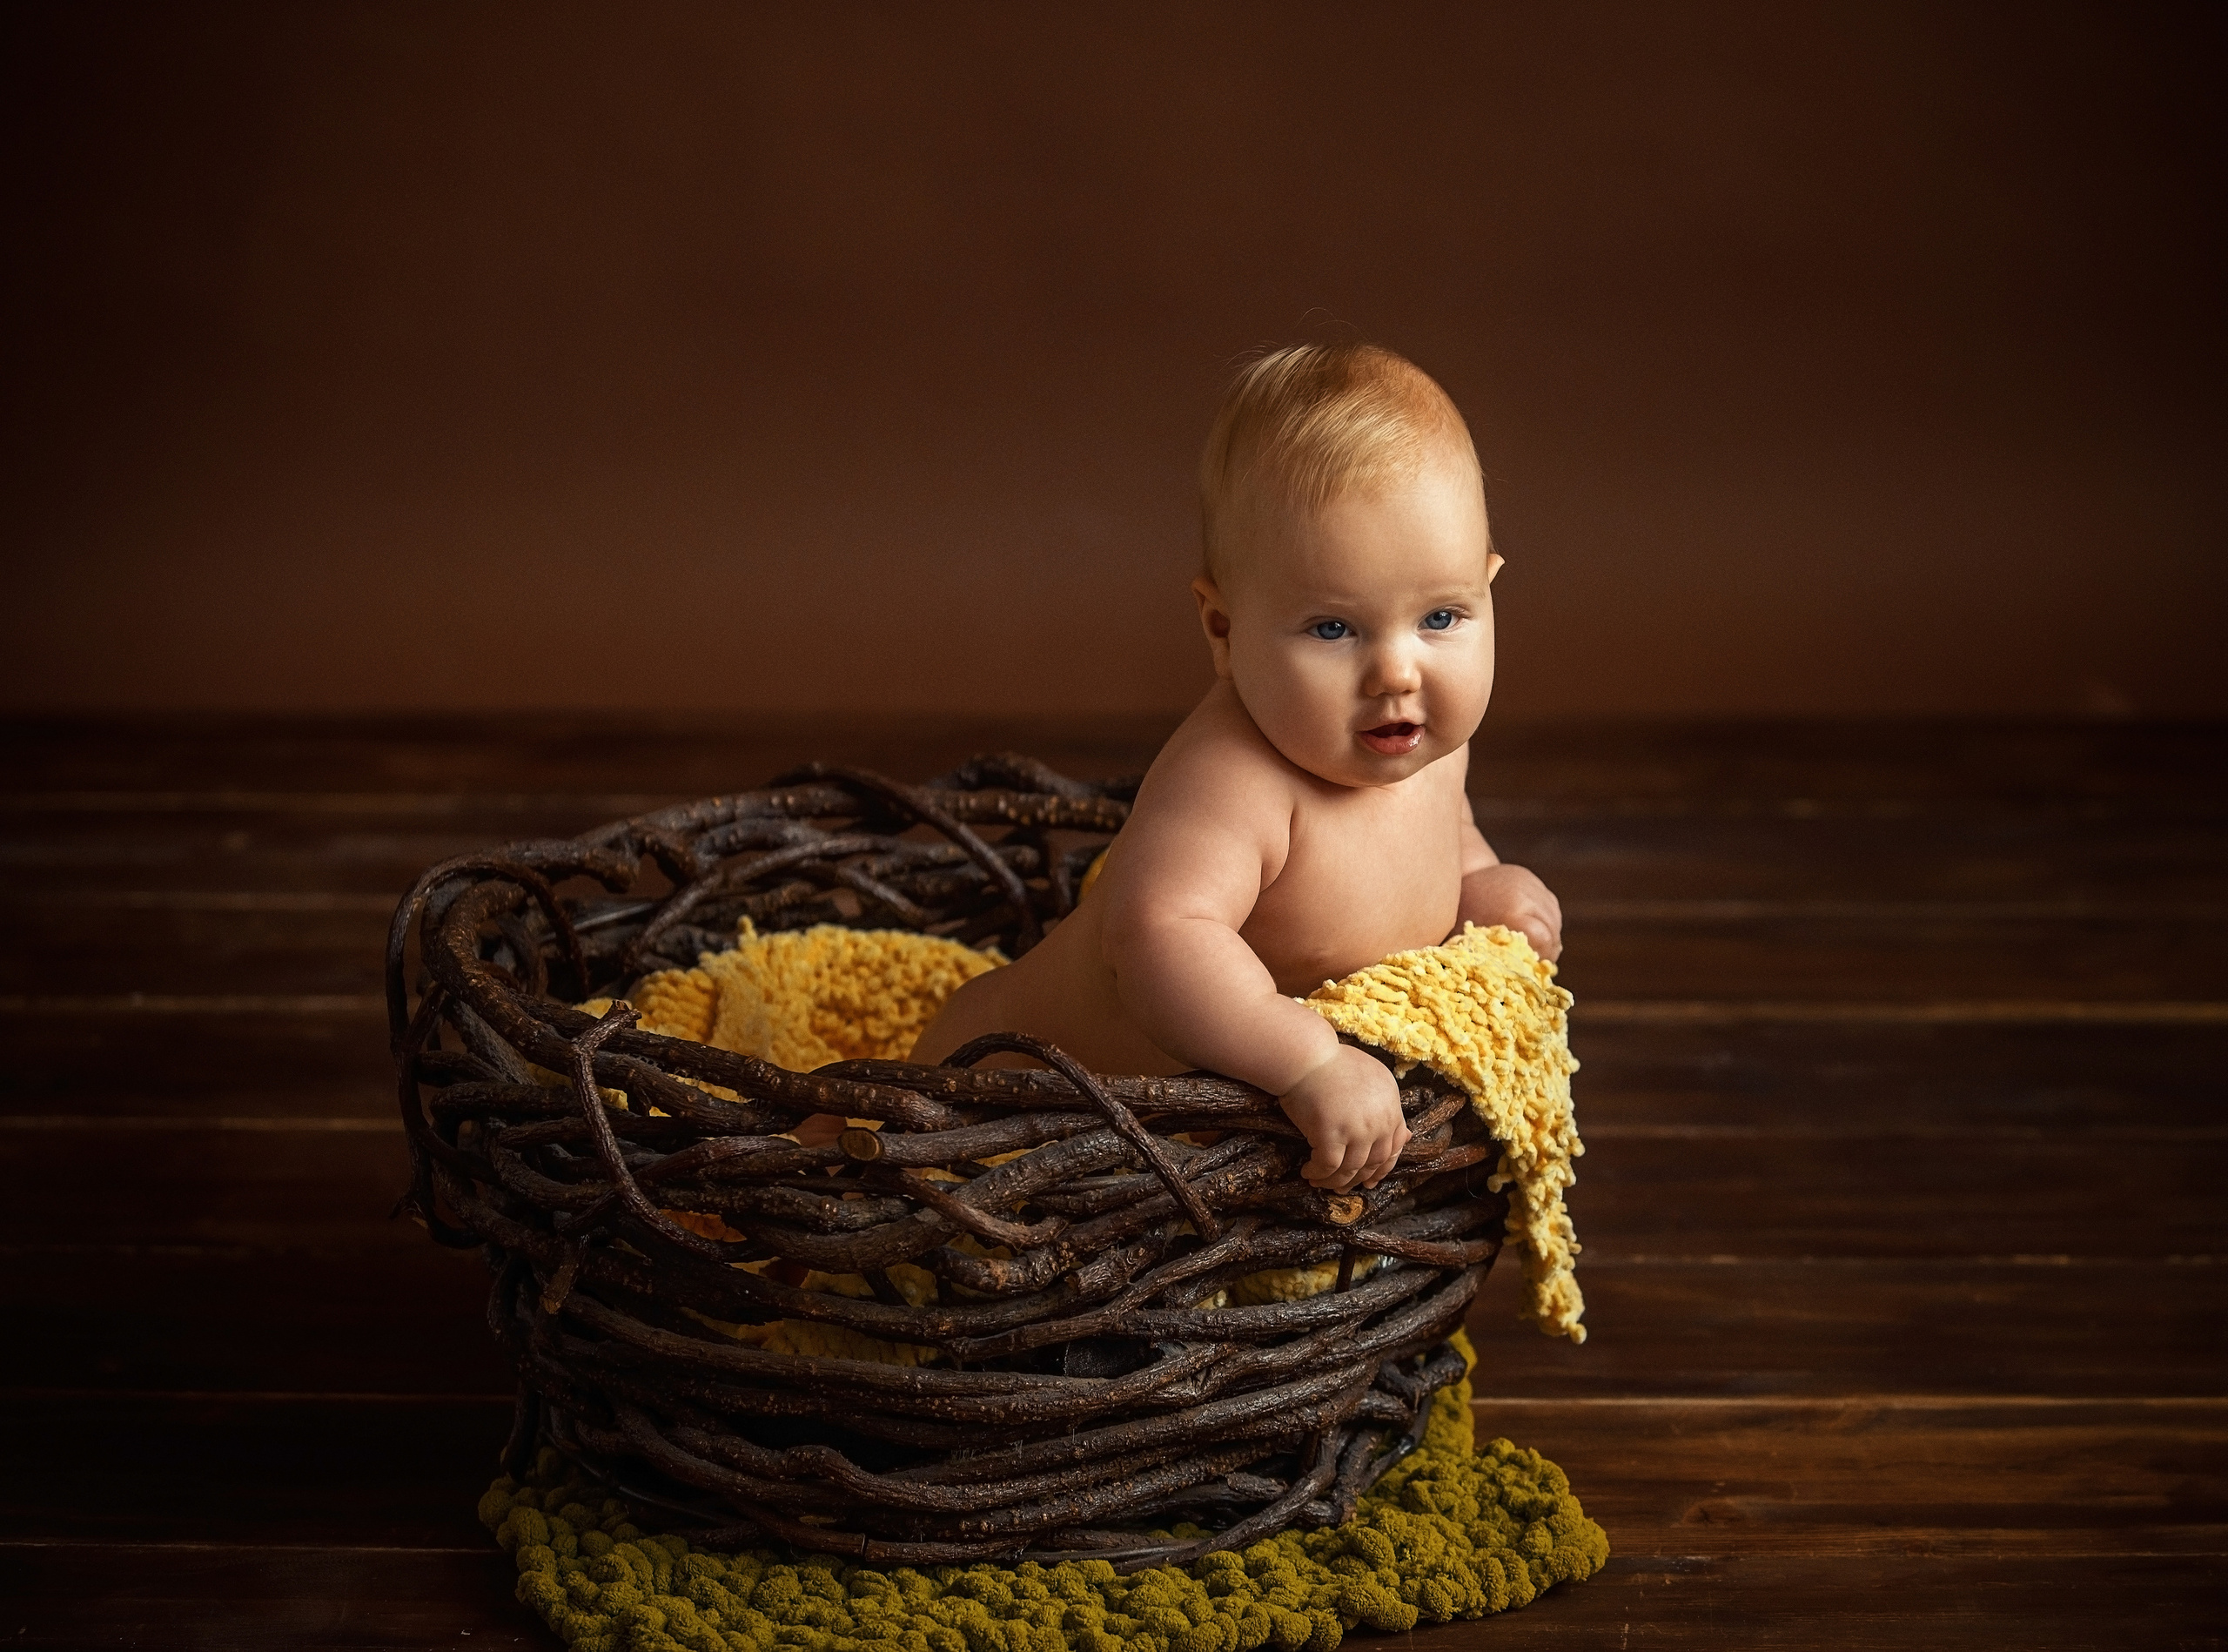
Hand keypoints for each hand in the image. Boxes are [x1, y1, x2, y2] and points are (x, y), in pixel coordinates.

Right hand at [1278, 1044, 1410, 1191]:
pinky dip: (1318, 1174)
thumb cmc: (1333, 1063)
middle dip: (1359, 1179)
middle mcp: (1379, 1121)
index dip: (1383, 1167)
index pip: (1396, 1145)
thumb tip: (1407, 1136)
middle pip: (1374, 1161)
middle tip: (1344, 1187)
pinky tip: (1308, 1173)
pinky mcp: (1331, 1135)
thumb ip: (1388, 1107)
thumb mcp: (1374, 1079)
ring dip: (1336, 1181)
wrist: (1307, 1056)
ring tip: (1322, 1183)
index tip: (1371, 1179)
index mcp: (1391, 1106)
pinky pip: (1328, 1166)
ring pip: (1351, 1169)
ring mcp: (1357, 1130)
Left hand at [1460, 862, 1563, 961]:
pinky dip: (1547, 921)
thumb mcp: (1473, 940)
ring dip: (1551, 935)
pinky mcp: (1531, 879)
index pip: (1543, 938)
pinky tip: (1538, 932)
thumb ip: (1496, 958)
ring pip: (1554, 918)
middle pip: (1552, 929)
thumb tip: (1514, 985)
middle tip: (1541, 963)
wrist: (1457, 876)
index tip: (1536, 969)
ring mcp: (1531, 885)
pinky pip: (1549, 906)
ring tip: (1540, 949)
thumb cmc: (1460, 917)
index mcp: (1511, 911)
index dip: (1543, 956)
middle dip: (1549, 949)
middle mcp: (1526, 895)